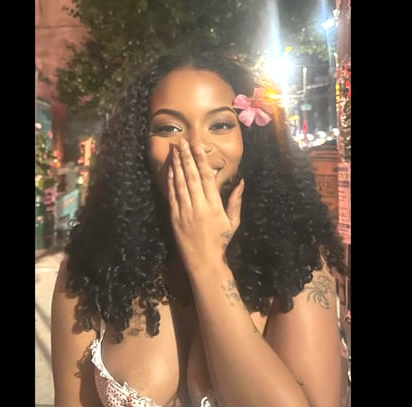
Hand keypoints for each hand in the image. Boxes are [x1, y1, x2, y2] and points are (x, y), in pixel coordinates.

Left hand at [167, 138, 244, 273]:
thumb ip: (236, 201)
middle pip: (191, 176)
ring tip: (174, 150)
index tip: (197, 145)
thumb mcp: (233, 222)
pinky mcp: (175, 217)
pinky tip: (170, 170)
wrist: (204, 261)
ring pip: (180, 183)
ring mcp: (185, 211)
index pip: (206, 177)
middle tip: (182, 141)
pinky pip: (172, 195)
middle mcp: (199, 206)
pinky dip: (170, 181)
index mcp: (214, 205)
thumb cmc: (221, 241)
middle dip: (186, 157)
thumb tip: (241, 182)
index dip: (201, 159)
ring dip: (177, 165)